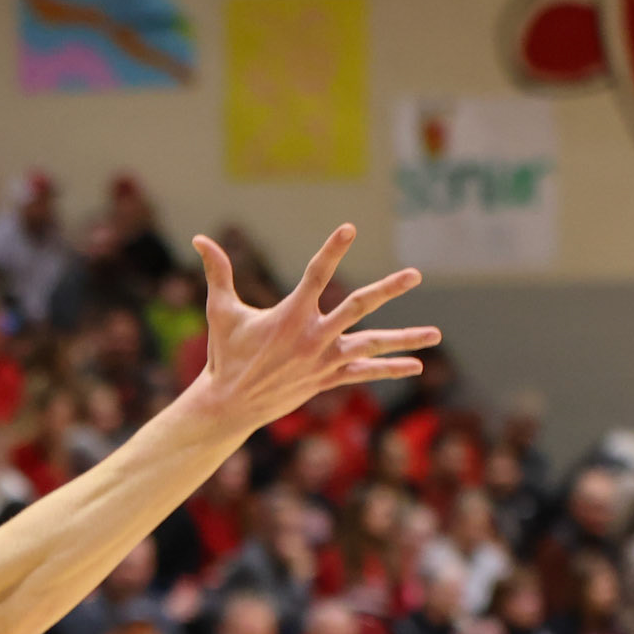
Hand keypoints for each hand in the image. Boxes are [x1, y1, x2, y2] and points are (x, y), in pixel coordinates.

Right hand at [191, 224, 439, 436]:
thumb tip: (199, 239)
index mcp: (289, 315)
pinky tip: (416, 366)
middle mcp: (312, 336)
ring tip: (435, 335)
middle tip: (413, 275)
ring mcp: (323, 360)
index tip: (349, 228)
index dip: (332, 249)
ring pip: (370, 345)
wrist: (229, 405)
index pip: (315, 274)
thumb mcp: (220, 311)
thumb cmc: (225, 355)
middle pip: (356, 307)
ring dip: (404, 340)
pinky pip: (363, 374)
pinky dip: (389, 369)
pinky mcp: (326, 379)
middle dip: (386, 290)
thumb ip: (217, 272)